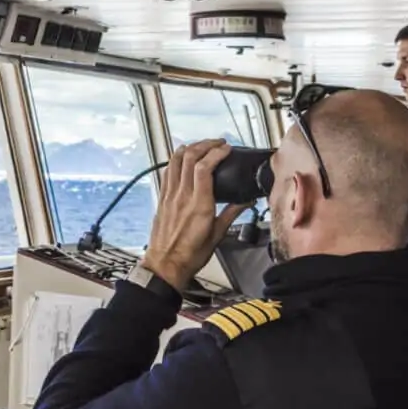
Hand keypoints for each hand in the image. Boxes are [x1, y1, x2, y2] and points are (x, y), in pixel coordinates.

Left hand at [141, 140, 247, 291]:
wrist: (166, 265)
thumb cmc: (189, 255)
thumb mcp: (217, 235)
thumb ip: (232, 214)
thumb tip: (245, 201)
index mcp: (199, 205)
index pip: (204, 167)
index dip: (216, 153)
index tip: (226, 149)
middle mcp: (182, 197)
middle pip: (189, 158)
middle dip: (205, 145)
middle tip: (217, 143)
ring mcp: (170, 196)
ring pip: (175, 161)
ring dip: (189, 148)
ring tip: (201, 145)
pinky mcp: (162, 198)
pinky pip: (167, 172)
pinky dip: (175, 160)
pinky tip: (182, 158)